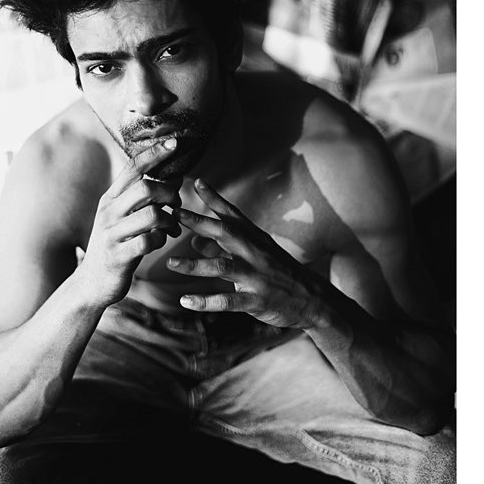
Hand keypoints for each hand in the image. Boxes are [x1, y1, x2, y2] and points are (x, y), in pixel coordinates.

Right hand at [77, 138, 182, 306]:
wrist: (91, 283)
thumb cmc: (115, 244)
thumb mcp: (121, 217)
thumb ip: (141, 198)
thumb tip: (173, 175)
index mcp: (110, 198)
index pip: (133, 168)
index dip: (154, 153)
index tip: (174, 142)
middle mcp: (109, 212)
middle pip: (145, 188)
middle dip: (169, 192)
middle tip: (176, 203)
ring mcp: (112, 235)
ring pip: (152, 214)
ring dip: (169, 220)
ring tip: (172, 227)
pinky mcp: (118, 257)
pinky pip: (149, 241)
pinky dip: (162, 240)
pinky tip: (161, 242)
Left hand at [166, 179, 322, 328]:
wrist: (313, 299)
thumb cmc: (279, 272)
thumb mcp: (255, 254)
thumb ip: (224, 247)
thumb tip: (193, 241)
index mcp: (254, 238)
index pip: (232, 214)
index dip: (214, 198)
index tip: (196, 181)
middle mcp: (254, 252)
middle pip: (225, 232)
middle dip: (200, 222)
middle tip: (175, 213)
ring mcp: (256, 276)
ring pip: (222, 266)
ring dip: (195, 264)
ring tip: (171, 263)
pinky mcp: (256, 300)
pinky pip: (227, 301)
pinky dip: (205, 301)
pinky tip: (185, 302)